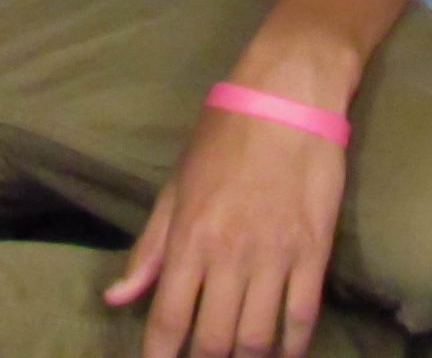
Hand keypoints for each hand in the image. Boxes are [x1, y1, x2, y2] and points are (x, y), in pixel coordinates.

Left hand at [104, 106, 344, 357]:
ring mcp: (275, 257)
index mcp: (189, 237)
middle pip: (214, 339)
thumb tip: (116, 296)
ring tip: (236, 357)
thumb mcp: (175, 186)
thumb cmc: (222, 136)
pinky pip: (302, 318)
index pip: (169, 318)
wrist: (286, 99)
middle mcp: (229, 255)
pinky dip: (291, 346)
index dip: (160, 356)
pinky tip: (281, 352)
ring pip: (258, 339)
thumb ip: (149, 247)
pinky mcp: (314, 254)